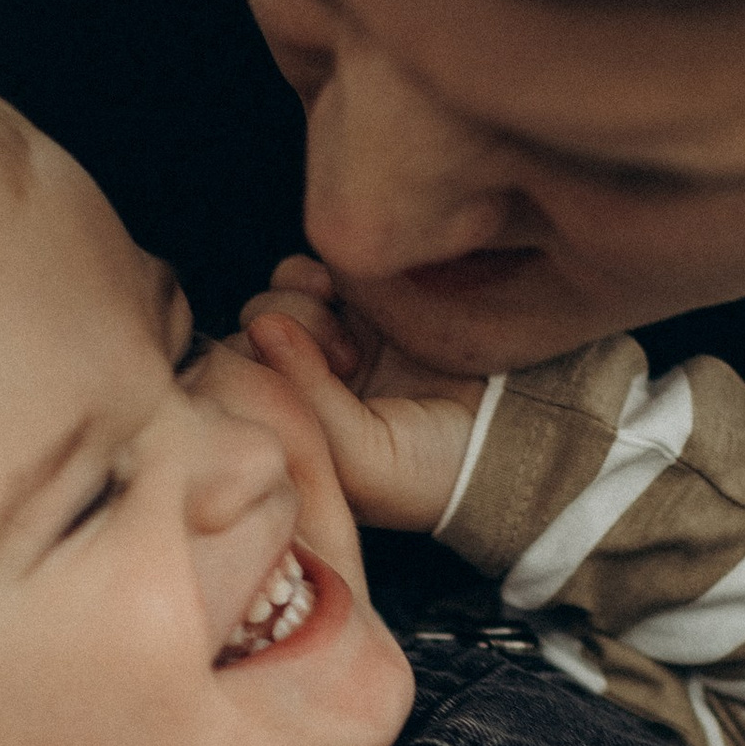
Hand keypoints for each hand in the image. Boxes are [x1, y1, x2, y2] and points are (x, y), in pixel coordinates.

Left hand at [235, 257, 487, 533]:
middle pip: (245, 342)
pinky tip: (343, 298)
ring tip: (350, 343)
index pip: (231, 395)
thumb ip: (309, 399)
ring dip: (298, 310)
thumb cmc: (435, 472)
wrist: (513, 437)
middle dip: (279, 344)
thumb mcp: (363, 460)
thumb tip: (262, 324)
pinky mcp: (358, 303)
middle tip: (340, 366)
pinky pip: (303, 273)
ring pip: (271, 302)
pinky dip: (310, 277)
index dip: (249, 379)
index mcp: (292, 439)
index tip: (292, 393)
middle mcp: (302, 392)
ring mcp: (328, 344)